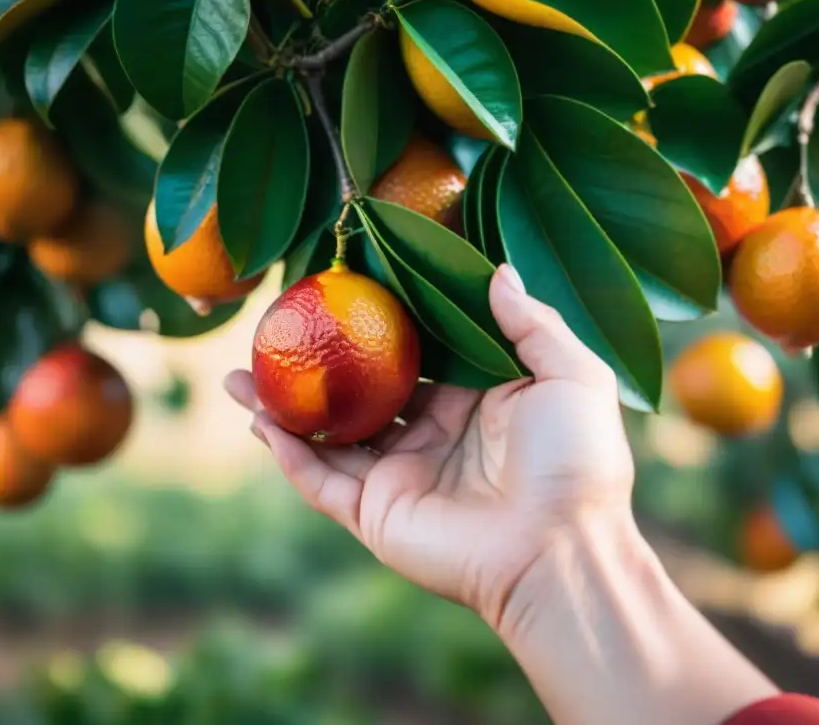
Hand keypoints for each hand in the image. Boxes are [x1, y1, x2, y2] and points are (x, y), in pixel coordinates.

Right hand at [225, 264, 635, 631]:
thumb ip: (532, 323)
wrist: (563, 548)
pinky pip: (322, 480)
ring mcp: (402, 474)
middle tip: (280, 328)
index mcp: (475, 400)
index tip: (347, 288)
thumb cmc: (576, 459)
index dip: (382, 323)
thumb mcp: (571, 375)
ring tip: (242, 373)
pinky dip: (288, 453)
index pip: (418, 353)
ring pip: (329, 434)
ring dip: (284, 406)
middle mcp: (434, 434)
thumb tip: (499, 270)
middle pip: (362, 390)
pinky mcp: (378, 513)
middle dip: (321, 364)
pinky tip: (260, 420)